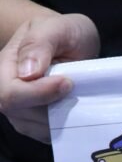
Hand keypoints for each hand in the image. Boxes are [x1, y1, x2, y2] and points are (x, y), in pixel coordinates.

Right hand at [0, 13, 99, 142]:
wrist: (71, 45)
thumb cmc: (64, 34)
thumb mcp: (57, 27)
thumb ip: (41, 43)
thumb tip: (27, 73)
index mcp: (5, 66)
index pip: (11, 93)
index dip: (40, 93)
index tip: (67, 82)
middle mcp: (5, 92)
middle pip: (22, 114)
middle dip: (53, 105)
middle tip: (74, 88)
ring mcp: (19, 111)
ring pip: (37, 128)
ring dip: (62, 116)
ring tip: (74, 94)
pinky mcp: (34, 125)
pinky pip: (48, 135)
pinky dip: (65, 125)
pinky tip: (72, 108)